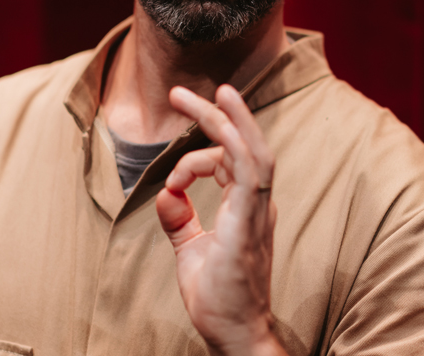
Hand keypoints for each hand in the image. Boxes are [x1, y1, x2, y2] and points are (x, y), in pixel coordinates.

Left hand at [155, 84, 286, 355]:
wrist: (234, 333)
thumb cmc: (219, 297)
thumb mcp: (191, 251)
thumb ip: (180, 219)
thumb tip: (165, 192)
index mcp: (246, 207)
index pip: (228, 162)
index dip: (195, 159)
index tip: (170, 183)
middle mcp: (257, 203)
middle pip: (244, 145)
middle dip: (218, 115)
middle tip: (182, 94)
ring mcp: (258, 209)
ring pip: (252, 149)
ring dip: (230, 118)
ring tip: (211, 92)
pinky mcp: (251, 219)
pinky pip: (252, 169)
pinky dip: (238, 140)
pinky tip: (221, 118)